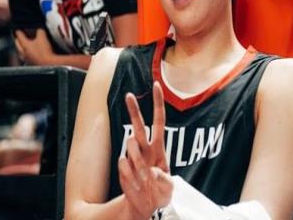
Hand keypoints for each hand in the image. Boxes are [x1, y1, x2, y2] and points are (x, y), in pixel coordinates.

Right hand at [118, 82, 172, 218]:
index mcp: (158, 148)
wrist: (146, 206)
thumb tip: (152, 170)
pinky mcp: (123, 166)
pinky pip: (123, 164)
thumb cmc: (160, 192)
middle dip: (134, 109)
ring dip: (137, 160)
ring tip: (143, 177)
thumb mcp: (169, 187)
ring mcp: (133, 157)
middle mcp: (145, 148)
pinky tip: (135, 184)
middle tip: (128, 95)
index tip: (156, 85)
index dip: (157, 103)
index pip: (159, 121)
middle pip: (139, 124)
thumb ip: (164, 179)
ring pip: (130, 144)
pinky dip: (130, 175)